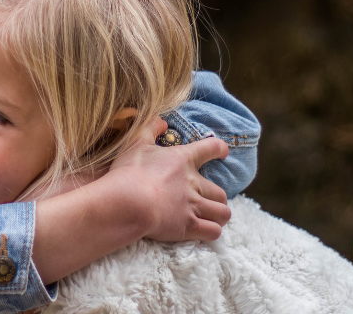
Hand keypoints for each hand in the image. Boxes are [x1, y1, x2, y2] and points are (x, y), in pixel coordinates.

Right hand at [106, 118, 231, 242]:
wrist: (129, 202)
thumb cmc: (130, 172)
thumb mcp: (136, 143)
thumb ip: (150, 128)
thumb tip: (162, 121)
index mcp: (183, 160)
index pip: (209, 148)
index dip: (219, 148)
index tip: (223, 151)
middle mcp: (193, 183)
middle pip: (220, 192)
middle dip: (218, 197)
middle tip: (210, 200)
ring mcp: (193, 206)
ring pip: (222, 213)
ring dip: (219, 216)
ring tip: (213, 217)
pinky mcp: (189, 226)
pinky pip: (213, 231)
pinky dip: (212, 231)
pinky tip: (206, 232)